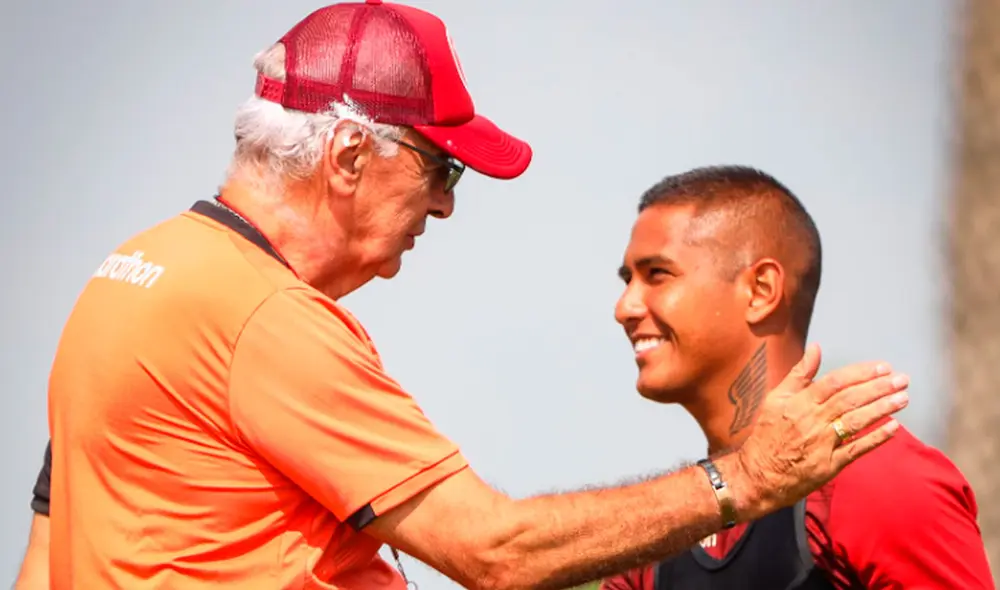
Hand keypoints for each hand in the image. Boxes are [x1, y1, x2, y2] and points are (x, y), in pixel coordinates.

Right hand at [728, 343, 907, 520]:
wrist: (757, 475)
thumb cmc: (766, 435)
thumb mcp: (775, 399)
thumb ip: (798, 374)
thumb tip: (816, 349)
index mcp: (799, 403)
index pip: (835, 383)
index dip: (861, 374)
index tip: (882, 367)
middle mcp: (812, 421)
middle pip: (850, 400)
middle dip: (879, 388)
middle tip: (902, 379)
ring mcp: (822, 444)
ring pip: (856, 422)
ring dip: (882, 409)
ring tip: (903, 398)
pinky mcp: (830, 466)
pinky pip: (856, 449)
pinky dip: (875, 438)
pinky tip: (893, 427)